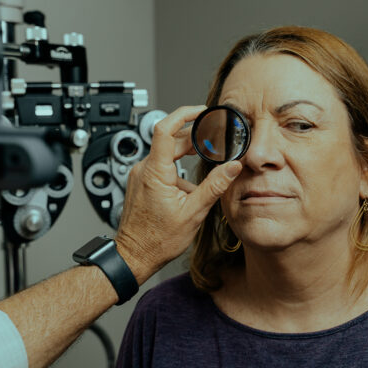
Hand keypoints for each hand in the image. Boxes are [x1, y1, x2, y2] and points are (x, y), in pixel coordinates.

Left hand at [114, 105, 241, 283]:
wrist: (135, 255)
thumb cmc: (157, 239)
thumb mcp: (194, 212)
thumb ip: (214, 186)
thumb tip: (232, 167)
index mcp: (155, 172)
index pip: (165, 129)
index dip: (184, 114)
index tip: (200, 111)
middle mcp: (143, 169)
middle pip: (171, 141)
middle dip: (194, 139)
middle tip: (216, 140)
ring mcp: (140, 175)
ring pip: (166, 154)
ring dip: (187, 155)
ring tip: (207, 162)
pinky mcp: (141, 182)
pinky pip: (161, 166)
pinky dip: (178, 168)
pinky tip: (191, 184)